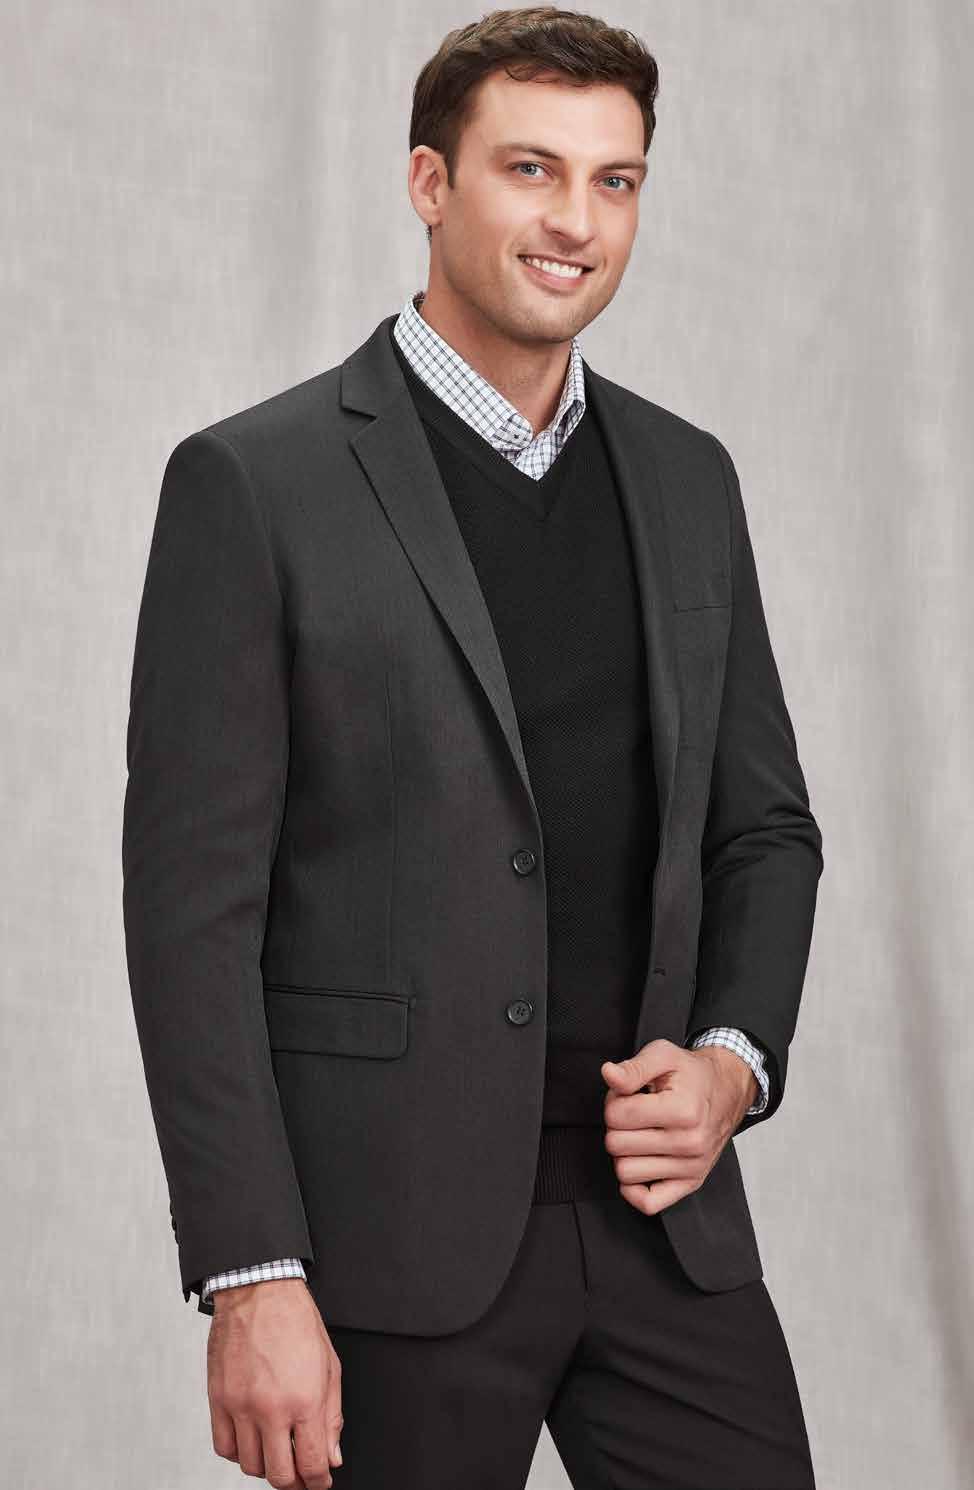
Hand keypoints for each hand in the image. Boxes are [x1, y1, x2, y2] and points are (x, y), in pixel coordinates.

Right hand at [207, 1278, 342, 1487]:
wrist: (259, 1290)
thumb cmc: (296, 1320)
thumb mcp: (330, 1366)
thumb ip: (332, 1416)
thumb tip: (331, 1455)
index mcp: (304, 1400)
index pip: (311, 1465)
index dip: (318, 1482)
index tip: (320, 1482)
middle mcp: (271, 1408)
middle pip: (279, 1475)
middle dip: (294, 1483)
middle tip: (301, 1476)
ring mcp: (241, 1406)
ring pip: (250, 1466)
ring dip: (266, 1467)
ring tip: (277, 1453)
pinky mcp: (218, 1400)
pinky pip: (224, 1447)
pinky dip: (238, 1453)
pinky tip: (251, 1440)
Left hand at [601, 1038, 757, 1215]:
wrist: (726, 1090)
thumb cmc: (692, 1074)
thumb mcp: (663, 1055)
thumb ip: (633, 1067)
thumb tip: (609, 1074)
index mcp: (682, 1110)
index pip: (616, 1115)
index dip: (614, 1100)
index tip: (628, 1095)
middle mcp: (689, 1143)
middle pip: (616, 1145)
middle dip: (617, 1125)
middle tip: (634, 1112)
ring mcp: (691, 1166)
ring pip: (625, 1172)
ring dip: (625, 1152)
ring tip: (641, 1132)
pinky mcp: (691, 1183)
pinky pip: (649, 1203)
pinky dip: (634, 1188)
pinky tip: (639, 1163)